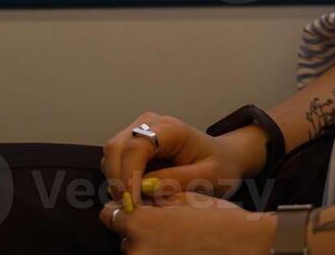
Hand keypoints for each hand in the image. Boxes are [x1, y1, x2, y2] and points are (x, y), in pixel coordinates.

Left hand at [99, 191, 274, 254]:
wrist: (244, 245)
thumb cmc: (216, 220)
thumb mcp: (181, 197)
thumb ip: (151, 197)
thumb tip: (134, 197)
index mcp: (139, 223)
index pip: (108, 214)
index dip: (123, 209)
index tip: (134, 208)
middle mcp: (136, 249)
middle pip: (124, 236)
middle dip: (139, 231)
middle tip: (165, 227)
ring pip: (136, 252)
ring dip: (149, 247)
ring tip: (177, 241)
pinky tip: (179, 250)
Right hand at [101, 111, 265, 209]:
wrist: (224, 158)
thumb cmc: (219, 166)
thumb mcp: (206, 178)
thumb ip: (175, 182)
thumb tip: (143, 189)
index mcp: (170, 128)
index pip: (136, 147)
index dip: (128, 177)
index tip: (132, 205)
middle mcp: (149, 123)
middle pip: (115, 148)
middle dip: (117, 181)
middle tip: (130, 209)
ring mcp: (138, 131)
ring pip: (110, 156)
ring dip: (116, 182)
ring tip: (136, 205)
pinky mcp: (133, 145)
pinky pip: (115, 162)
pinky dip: (119, 181)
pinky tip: (136, 196)